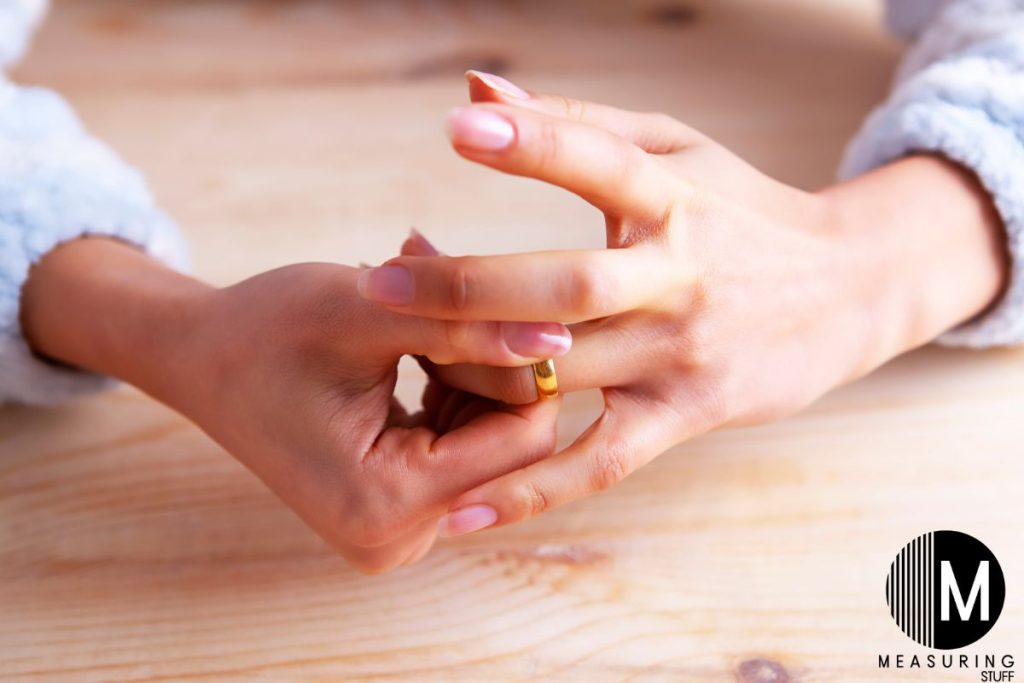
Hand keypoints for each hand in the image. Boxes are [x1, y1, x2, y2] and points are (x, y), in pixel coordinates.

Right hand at [20, 238, 570, 571]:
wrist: (201, 359)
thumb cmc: (268, 327)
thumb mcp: (369, 312)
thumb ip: (467, 325)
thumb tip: (559, 336)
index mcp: (385, 502)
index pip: (522, 440)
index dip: (523, 365)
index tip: (490, 303)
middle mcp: (395, 538)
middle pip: (510, 447)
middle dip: (490, 368)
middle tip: (440, 300)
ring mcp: (395, 532)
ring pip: (490, 444)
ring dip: (470, 375)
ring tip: (417, 320)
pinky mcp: (395, 512)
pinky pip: (463, 451)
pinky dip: (453, 394)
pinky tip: (416, 352)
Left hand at [357, 71, 1008, 533]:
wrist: (850, 289)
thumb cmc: (743, 211)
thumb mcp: (678, 151)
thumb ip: (577, 123)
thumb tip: (478, 89)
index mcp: (674, 198)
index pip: (601, 163)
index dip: (534, 143)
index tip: (460, 127)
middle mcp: (677, 277)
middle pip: (564, 286)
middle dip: (468, 286)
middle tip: (378, 280)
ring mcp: (679, 354)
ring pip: (566, 375)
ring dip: (478, 377)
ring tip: (399, 377)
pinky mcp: (683, 415)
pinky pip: (597, 461)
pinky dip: (530, 491)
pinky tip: (458, 514)